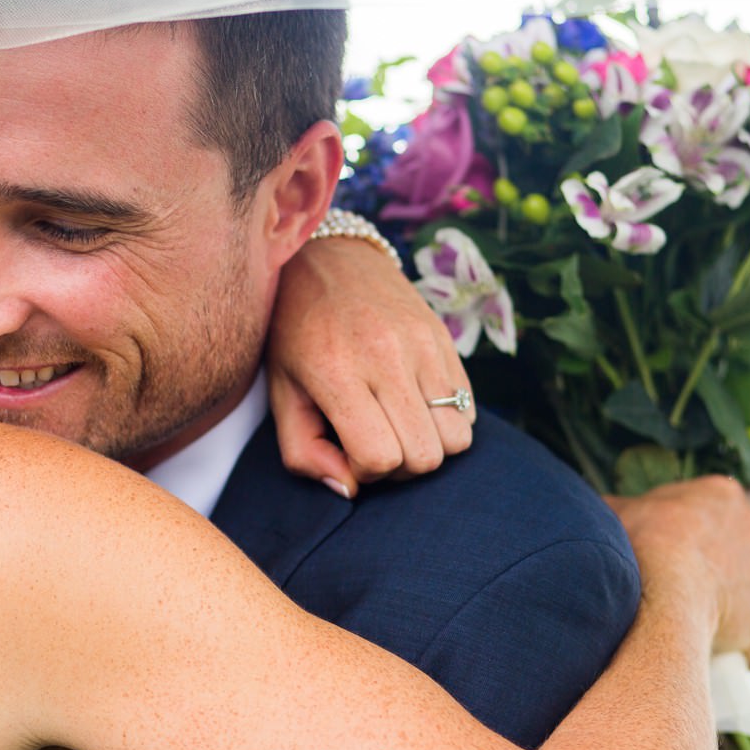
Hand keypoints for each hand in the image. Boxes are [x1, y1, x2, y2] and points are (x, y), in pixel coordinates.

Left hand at [268, 235, 473, 496]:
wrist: (326, 259)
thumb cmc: (293, 334)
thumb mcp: (281, 393)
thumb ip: (303, 452)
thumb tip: (349, 490)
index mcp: (336, 371)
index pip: (379, 457)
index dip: (364, 472)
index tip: (345, 450)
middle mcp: (386, 355)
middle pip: (425, 457)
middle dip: (398, 467)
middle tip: (371, 441)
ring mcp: (423, 344)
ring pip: (457, 439)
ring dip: (428, 447)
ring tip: (396, 426)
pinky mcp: (445, 338)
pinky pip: (468, 409)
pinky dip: (444, 421)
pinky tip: (411, 403)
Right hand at [605, 478, 749, 669]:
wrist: (662, 589)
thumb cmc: (640, 542)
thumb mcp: (619, 511)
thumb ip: (622, 508)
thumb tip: (605, 511)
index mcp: (723, 496)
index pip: (725, 503)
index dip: (705, 522)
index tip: (683, 536)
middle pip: (744, 546)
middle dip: (723, 561)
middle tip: (685, 576)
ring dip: (731, 603)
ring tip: (690, 616)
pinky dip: (743, 650)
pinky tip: (716, 654)